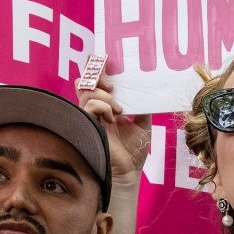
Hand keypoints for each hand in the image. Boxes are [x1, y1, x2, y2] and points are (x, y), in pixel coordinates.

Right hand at [79, 71, 152, 185]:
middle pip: (87, 82)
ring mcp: (90, 117)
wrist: (128, 172)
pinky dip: (103, 106)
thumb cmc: (133, 152)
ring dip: (105, 96)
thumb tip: (146, 89)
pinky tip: (113, 117)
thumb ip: (142, 106)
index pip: (98, 83)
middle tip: (111, 82)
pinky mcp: (87, 125)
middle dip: (96, 73)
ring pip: (88, 92)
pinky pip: (90, 105)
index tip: (106, 61)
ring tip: (119, 109)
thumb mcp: (143, 123)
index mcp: (108, 107)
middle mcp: (96, 110)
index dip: (99, 69)